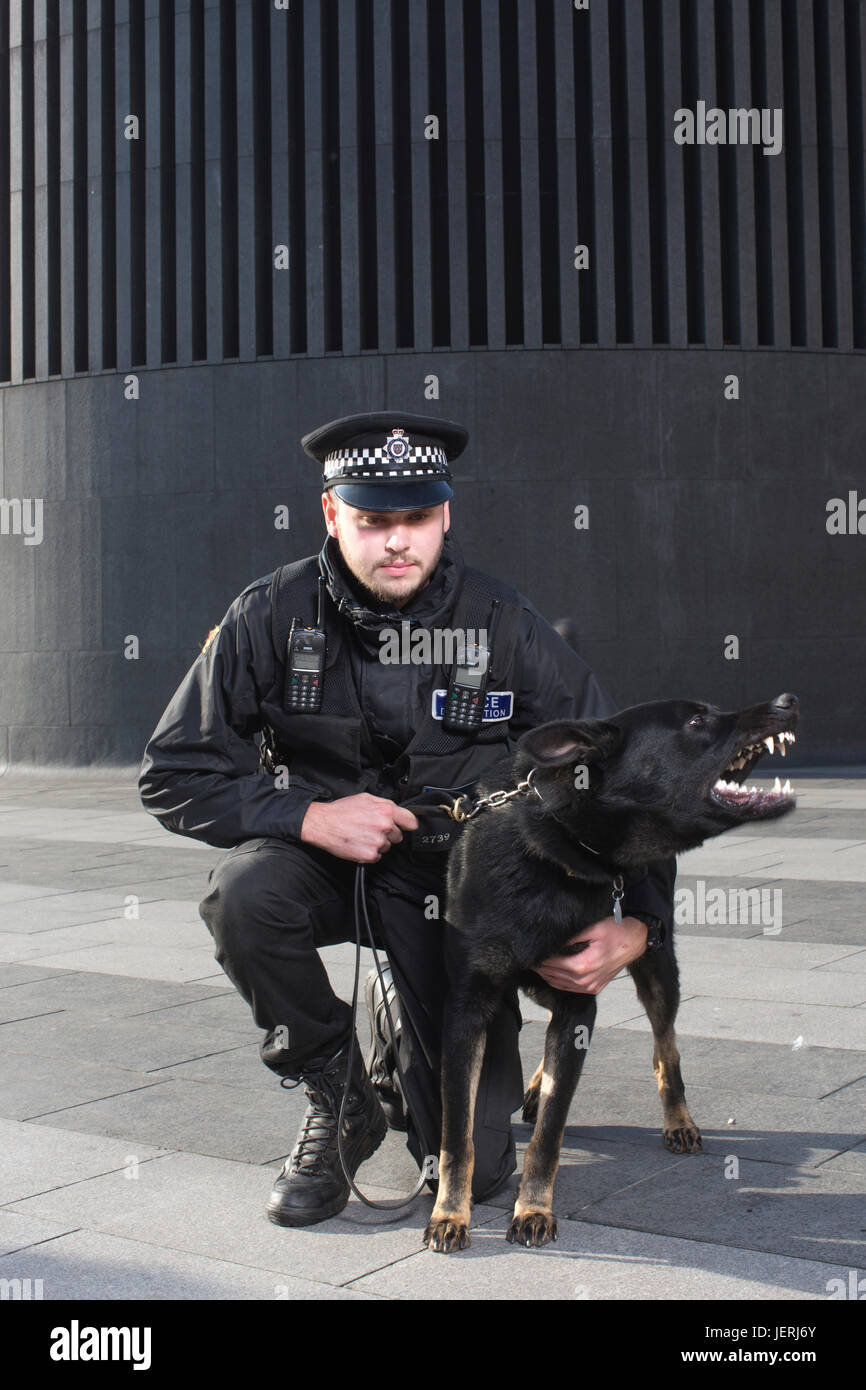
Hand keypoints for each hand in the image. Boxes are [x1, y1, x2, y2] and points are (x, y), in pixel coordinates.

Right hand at [300, 794, 418, 862]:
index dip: (408, 824)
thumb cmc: (341, 811)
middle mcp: (384, 826)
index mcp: (386, 810)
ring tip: (362, 835)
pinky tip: (359, 843)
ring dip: (378, 843)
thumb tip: (397, 811)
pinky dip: (370, 852)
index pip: (411, 821)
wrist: (323, 824)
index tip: (406, 826)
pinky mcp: (370, 855)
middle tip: (372, 828)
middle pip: (398, 836)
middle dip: (388, 833)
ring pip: (387, 846)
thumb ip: (384, 804)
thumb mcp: (365, 798)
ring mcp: (378, 842)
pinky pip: (377, 856)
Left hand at [533, 915, 648, 994]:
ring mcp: (590, 986)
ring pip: (558, 984)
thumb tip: (552, 941)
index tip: (529, 951)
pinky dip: (557, 981)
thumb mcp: (592, 928)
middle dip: (540, 966)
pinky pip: (569, 988)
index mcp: (584, 965)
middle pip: (553, 975)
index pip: (552, 964)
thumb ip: (570, 936)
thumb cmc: (616, 932)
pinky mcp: (593, 988)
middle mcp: (586, 980)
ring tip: (536, 964)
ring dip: (546, 975)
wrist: (635, 941)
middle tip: (528, 957)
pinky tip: (551, 973)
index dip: (539, 958)